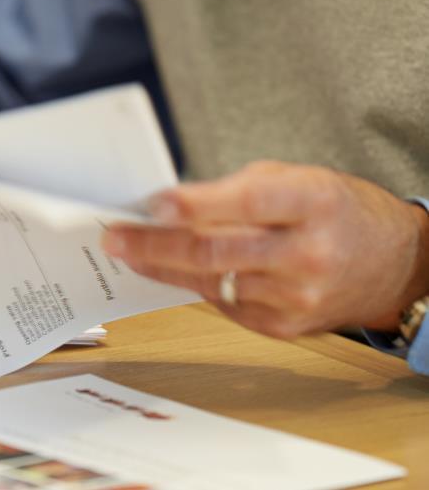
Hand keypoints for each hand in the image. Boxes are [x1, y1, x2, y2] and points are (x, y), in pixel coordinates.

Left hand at [102, 161, 428, 337]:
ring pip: (211, 281)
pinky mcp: (286, 327)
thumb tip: (170, 205)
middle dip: (154, 244)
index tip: (153, 204)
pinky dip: (193, 284)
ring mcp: (297, 297)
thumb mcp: (298, 179)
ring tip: (127, 251)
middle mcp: (308, 254)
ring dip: (163, 266)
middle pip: (216, 252)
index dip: (196, 205)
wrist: (393, 264)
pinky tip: (169, 270)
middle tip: (113, 237)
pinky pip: (224, 304)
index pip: (247, 204)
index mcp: (314, 202)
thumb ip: (238, 191)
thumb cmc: (336, 210)